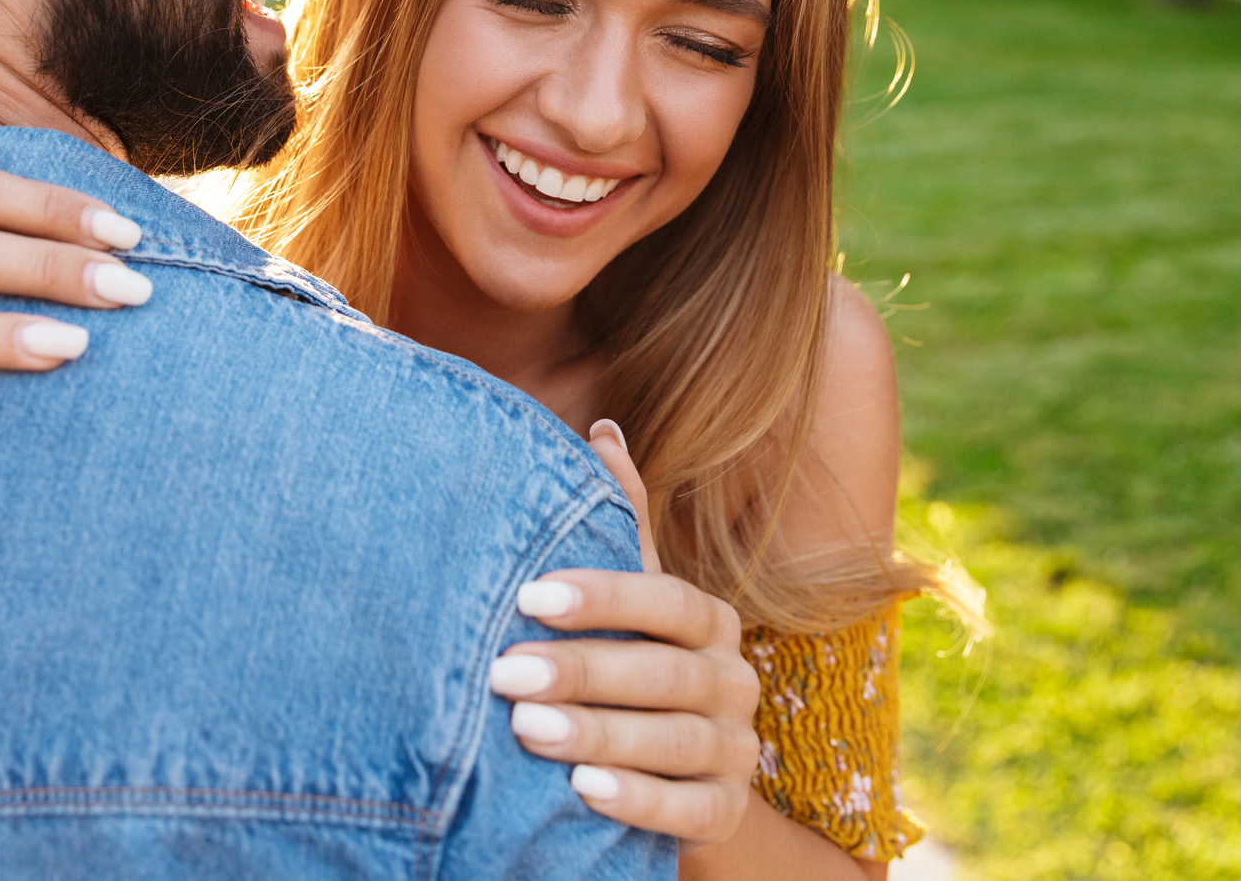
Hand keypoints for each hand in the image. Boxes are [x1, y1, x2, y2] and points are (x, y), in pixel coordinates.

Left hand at [488, 421, 760, 847]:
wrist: (676, 777)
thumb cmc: (633, 668)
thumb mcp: (629, 600)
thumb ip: (619, 523)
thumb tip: (602, 429)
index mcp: (710, 620)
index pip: (665, 600)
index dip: (602, 596)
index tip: (528, 597)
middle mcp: (734, 680)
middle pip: (665, 672)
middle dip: (582, 670)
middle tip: (504, 671)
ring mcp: (736, 750)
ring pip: (675, 740)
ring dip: (600, 733)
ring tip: (528, 730)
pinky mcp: (727, 810)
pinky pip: (691, 809)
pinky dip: (640, 800)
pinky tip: (584, 793)